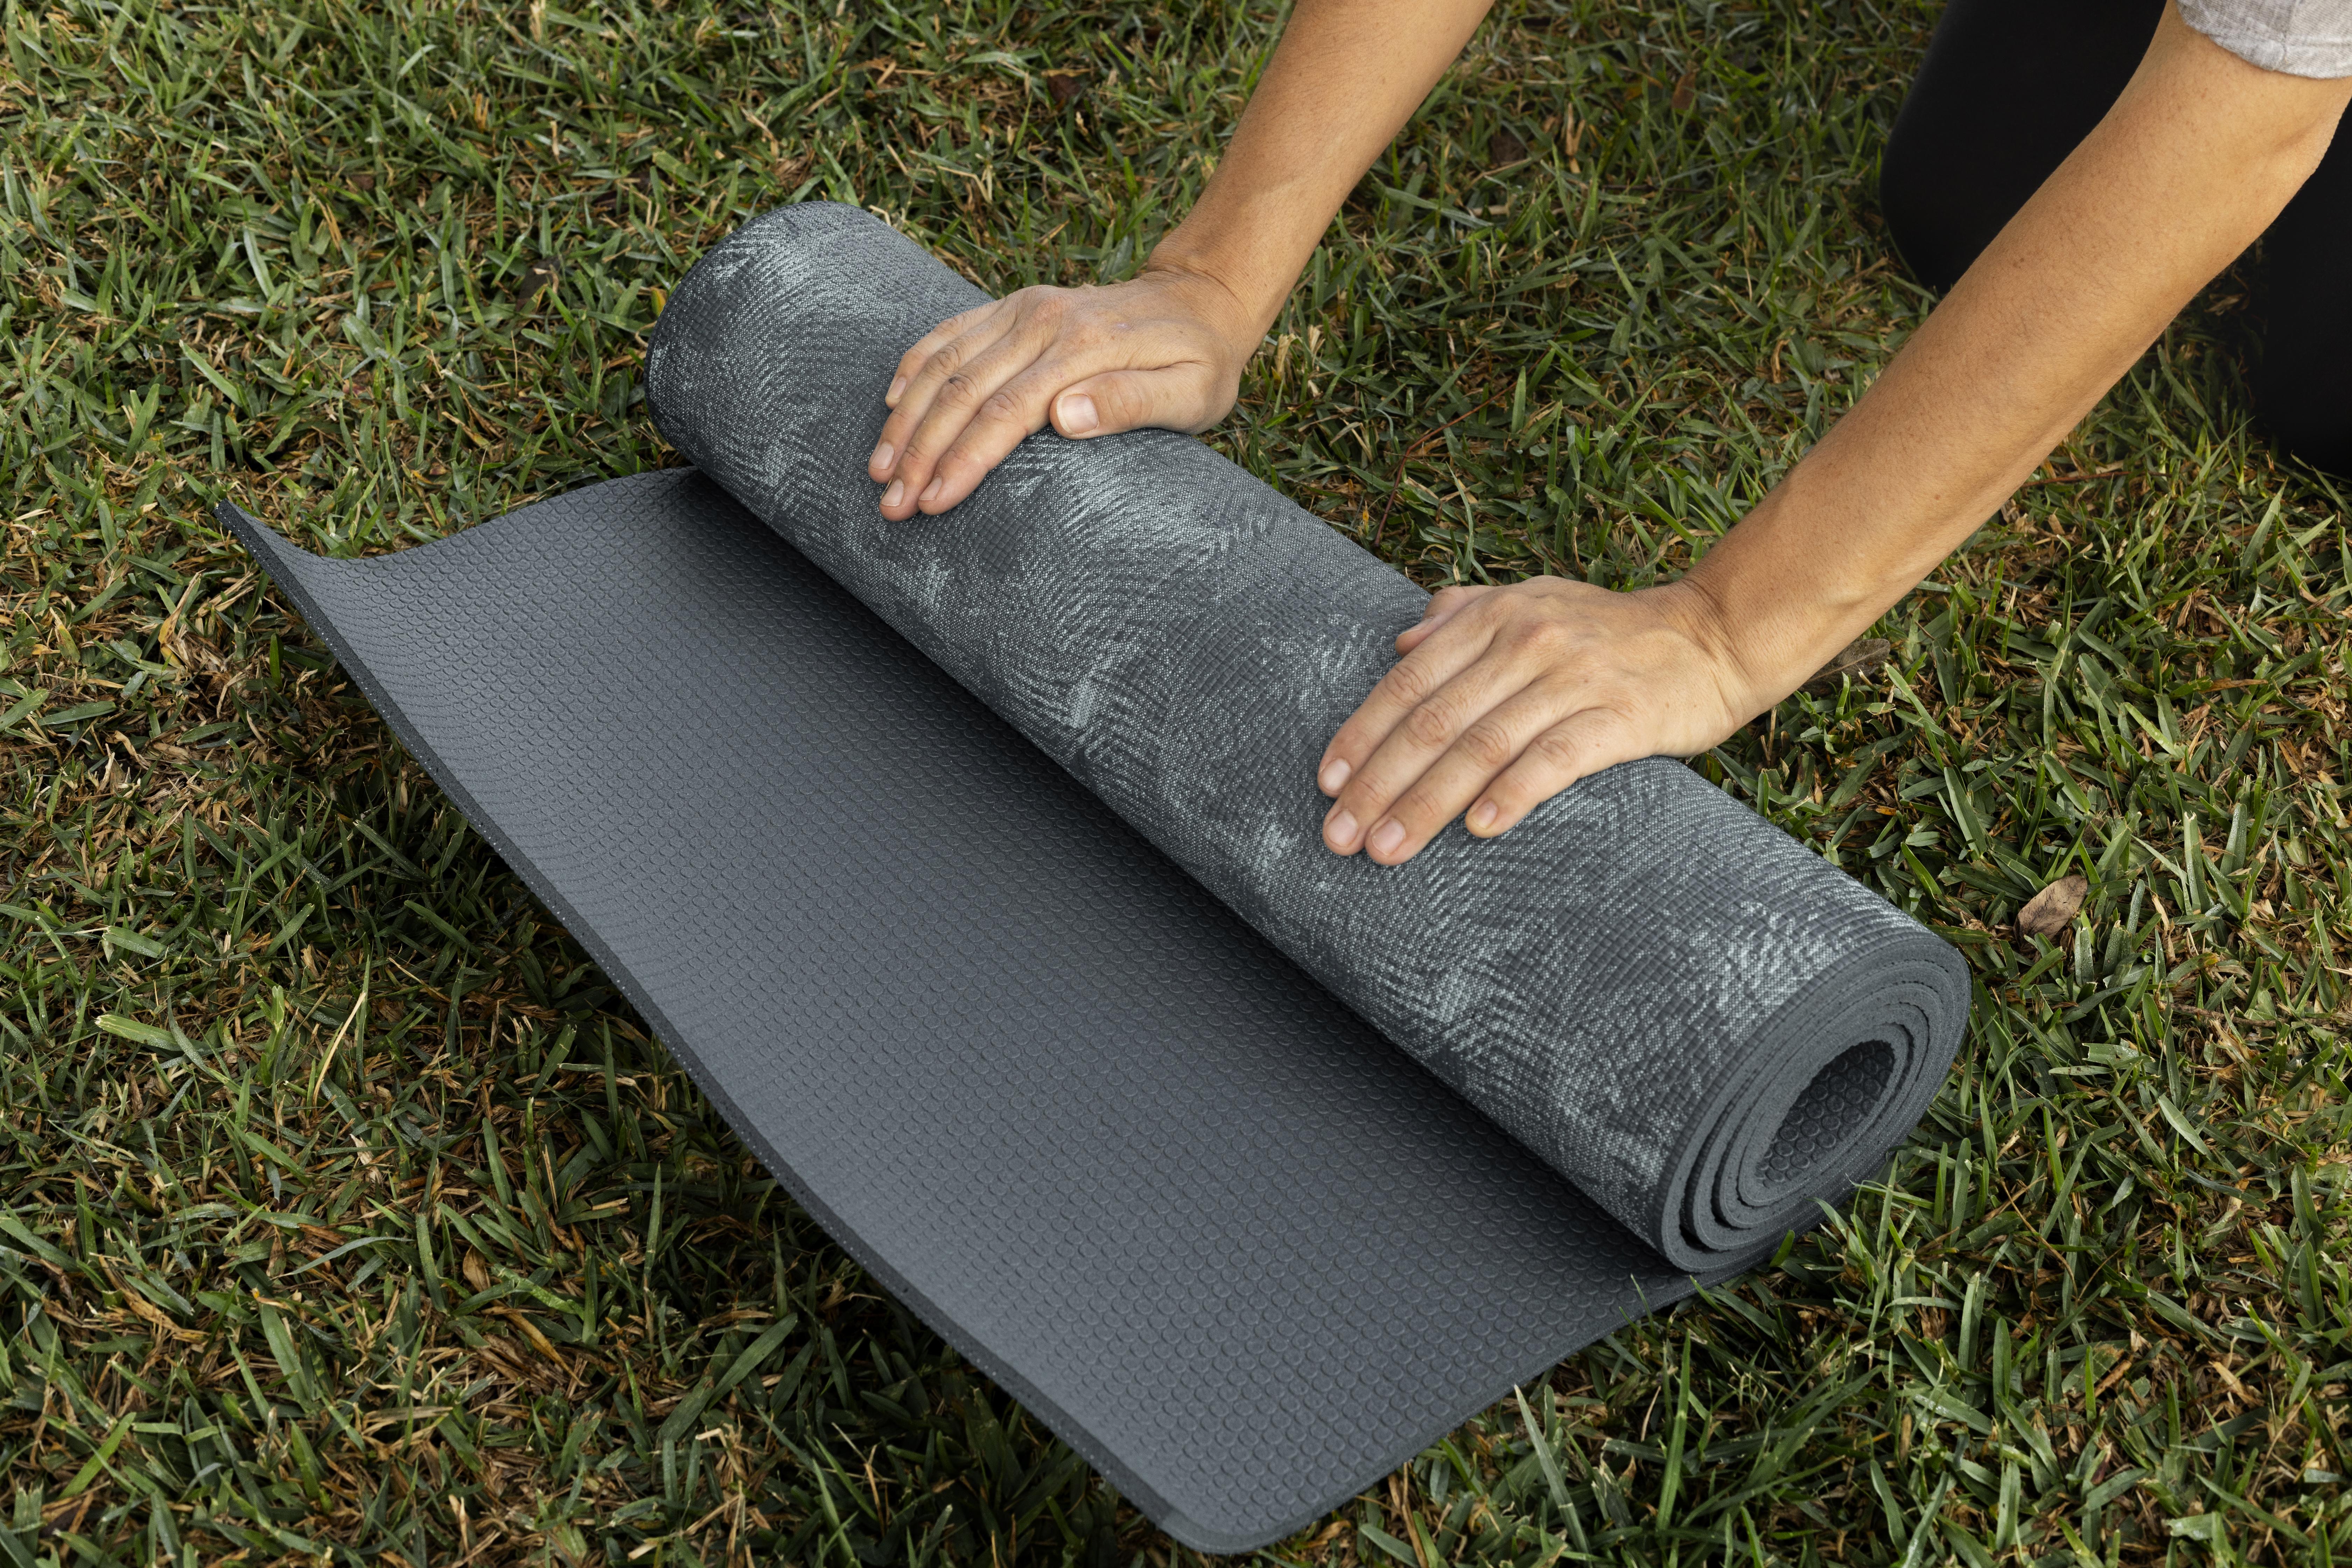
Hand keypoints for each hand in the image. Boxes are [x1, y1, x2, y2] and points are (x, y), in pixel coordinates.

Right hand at [867, 265, 1256, 519]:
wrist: (1201, 300)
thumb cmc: (1200, 362)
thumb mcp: (1191, 393)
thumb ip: (1131, 403)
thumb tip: (1064, 417)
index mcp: (1083, 349)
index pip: (1006, 413)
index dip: (964, 461)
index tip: (932, 503)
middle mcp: (1043, 322)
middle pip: (964, 391)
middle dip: (920, 451)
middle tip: (891, 505)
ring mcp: (1025, 310)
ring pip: (946, 364)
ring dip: (907, 418)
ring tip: (879, 468)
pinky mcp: (1015, 307)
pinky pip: (952, 332)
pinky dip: (916, 364)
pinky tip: (891, 401)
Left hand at [1315, 578, 1763, 864]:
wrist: (1715, 633)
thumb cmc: (1611, 630)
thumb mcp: (1535, 601)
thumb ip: (1465, 614)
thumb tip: (1403, 639)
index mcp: (1496, 617)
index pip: (1409, 681)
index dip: (1363, 734)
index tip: (1326, 783)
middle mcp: (1527, 643)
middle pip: (1434, 721)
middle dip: (1378, 783)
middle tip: (1339, 836)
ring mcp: (1573, 680)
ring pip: (1482, 747)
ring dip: (1427, 803)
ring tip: (1387, 848)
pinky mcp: (1620, 717)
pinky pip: (1556, 760)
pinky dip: (1514, 794)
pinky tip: (1480, 829)